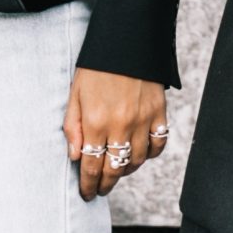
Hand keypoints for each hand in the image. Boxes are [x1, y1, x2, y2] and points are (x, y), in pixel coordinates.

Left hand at [64, 70, 168, 200]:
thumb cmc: (96, 66)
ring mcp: (142, 120)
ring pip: (137, 160)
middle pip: (114, 169)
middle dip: (106, 184)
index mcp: (96, 121)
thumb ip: (73, 127)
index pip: (92, 166)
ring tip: (117, 171)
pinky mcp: (159, 112)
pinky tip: (140, 153)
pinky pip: (158, 144)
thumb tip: (75, 157)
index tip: (87, 193)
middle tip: (100, 190)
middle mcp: (120, 125)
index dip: (89, 184)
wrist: (126, 39)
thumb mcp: (75, 94)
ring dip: (126, 170)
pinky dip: (150, 154)